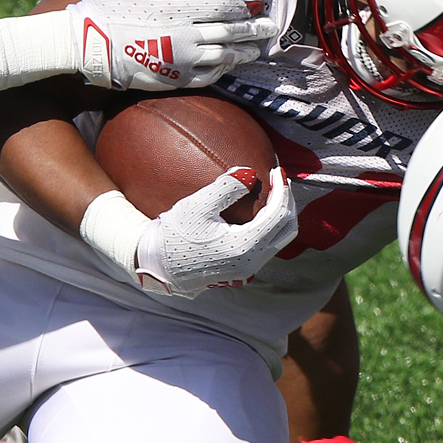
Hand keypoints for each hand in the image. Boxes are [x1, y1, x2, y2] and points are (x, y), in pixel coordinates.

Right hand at [69, 0, 275, 91]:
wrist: (85, 46)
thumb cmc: (106, 4)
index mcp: (177, 10)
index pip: (224, 7)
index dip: (245, 6)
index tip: (258, 4)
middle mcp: (185, 38)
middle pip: (231, 34)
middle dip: (254, 31)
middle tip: (271, 28)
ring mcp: (180, 62)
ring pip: (223, 59)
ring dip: (243, 53)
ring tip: (254, 49)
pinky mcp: (172, 80)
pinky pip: (207, 77)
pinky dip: (222, 70)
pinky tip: (227, 65)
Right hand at [135, 165, 298, 295]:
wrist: (155, 266)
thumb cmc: (172, 236)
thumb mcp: (197, 206)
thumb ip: (227, 187)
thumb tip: (250, 173)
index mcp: (244, 248)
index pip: (278, 215)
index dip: (281, 190)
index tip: (276, 170)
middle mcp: (251, 263)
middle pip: (286, 229)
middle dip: (287, 202)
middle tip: (278, 180)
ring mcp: (247, 270)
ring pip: (278, 239)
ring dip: (279, 214)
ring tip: (272, 192)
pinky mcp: (240, 271)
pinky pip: (266, 246)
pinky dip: (269, 226)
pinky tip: (258, 210)